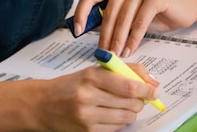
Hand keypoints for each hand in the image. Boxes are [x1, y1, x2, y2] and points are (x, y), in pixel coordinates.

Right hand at [38, 63, 159, 130]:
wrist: (42, 105)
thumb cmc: (70, 86)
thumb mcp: (92, 72)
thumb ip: (122, 71)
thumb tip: (152, 81)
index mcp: (91, 76)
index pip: (128, 85)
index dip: (147, 89)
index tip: (154, 90)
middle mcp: (88, 96)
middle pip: (130, 103)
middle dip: (140, 101)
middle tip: (138, 98)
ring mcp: (88, 117)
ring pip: (126, 118)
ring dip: (131, 112)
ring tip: (123, 106)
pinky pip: (116, 129)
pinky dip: (119, 122)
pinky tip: (110, 115)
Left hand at [75, 0, 196, 56]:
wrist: (187, 6)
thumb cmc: (156, 12)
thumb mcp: (130, 13)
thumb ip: (113, 16)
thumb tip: (91, 33)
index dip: (81, 13)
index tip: (78, 31)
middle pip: (108, 10)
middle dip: (104, 34)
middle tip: (103, 52)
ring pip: (123, 17)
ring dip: (118, 39)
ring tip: (116, 54)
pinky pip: (139, 21)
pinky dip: (134, 38)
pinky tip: (130, 49)